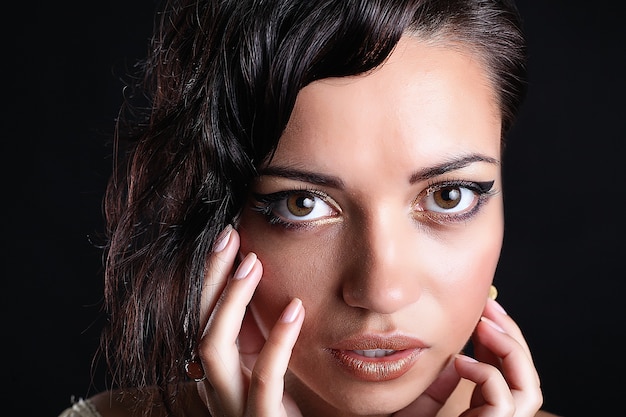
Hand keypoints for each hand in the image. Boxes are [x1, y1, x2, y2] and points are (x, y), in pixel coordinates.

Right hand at [195, 226, 305, 416]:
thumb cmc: (280, 406)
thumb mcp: (262, 363)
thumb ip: (254, 332)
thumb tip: (257, 275)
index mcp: (214, 371)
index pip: (199, 316)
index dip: (209, 276)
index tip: (227, 236)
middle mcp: (214, 388)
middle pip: (197, 325)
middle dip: (212, 277)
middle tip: (231, 236)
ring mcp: (233, 407)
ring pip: (214, 348)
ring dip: (232, 299)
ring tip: (254, 262)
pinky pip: (263, 380)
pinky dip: (278, 341)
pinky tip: (296, 309)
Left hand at [395, 298, 542, 416]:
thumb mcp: (419, 404)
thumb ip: (439, 385)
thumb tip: (459, 356)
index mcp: (483, 414)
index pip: (509, 374)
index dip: (504, 341)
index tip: (486, 310)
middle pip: (527, 378)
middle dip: (512, 337)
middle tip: (489, 308)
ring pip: (530, 390)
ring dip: (511, 351)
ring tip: (484, 327)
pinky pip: (506, 403)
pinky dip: (488, 375)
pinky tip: (461, 363)